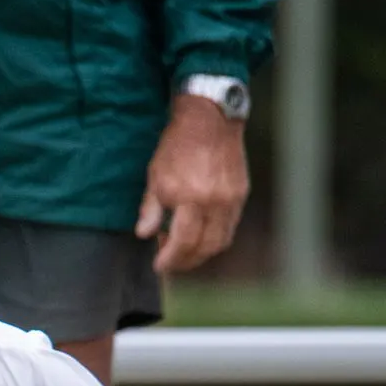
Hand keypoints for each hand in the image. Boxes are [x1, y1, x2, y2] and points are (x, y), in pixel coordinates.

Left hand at [136, 93, 248, 273]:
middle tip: (171, 262)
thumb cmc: (177, 146)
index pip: (182, 242)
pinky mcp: (241, 194)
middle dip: (186, 262)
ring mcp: (231, 199)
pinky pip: (230, 227)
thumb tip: (144, 234)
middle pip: (204, 248)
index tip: (159, 266)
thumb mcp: (155, 175)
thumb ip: (150, 209)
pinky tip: (200, 235)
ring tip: (184, 251)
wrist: (209, 120)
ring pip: (220, 241)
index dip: (170, 259)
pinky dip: (215, 238)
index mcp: (189, 197)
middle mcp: (214, 201)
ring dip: (202, 253)